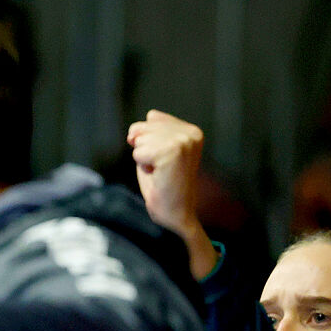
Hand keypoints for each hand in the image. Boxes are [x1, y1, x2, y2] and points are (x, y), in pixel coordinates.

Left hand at [126, 110, 217, 277]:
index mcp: (191, 130)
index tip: (163, 162)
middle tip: (160, 170)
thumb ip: (152, 133)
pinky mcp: (173, 152)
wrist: (176, 216)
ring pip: (139, 140)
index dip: (146, 143)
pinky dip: (143, 167)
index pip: (151, 119)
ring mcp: (183, 141)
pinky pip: (139, 153)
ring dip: (143, 160)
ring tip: (160, 173)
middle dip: (143, 151)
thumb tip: (150, 115)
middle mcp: (191, 133)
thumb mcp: (156, 153)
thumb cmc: (164, 188)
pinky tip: (158, 176)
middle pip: (142, 128)